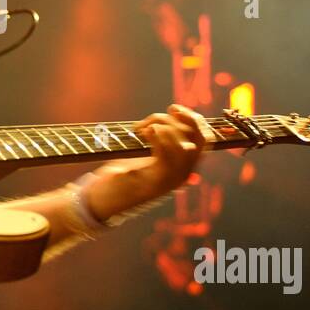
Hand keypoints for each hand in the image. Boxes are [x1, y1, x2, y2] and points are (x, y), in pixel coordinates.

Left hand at [88, 104, 208, 218]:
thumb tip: (174, 114)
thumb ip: (163, 141)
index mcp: (183, 168)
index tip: (174, 109)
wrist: (104, 200)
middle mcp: (182, 176)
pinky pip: (166, 155)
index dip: (194, 120)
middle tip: (164, 113)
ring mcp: (171, 181)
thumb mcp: (146, 156)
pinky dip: (156, 137)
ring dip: (165, 127)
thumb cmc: (121, 174)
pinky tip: (144, 133)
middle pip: (200, 140)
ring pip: (185, 146)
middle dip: (184, 120)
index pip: (205, 140)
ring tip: (144, 127)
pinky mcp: (155, 183)